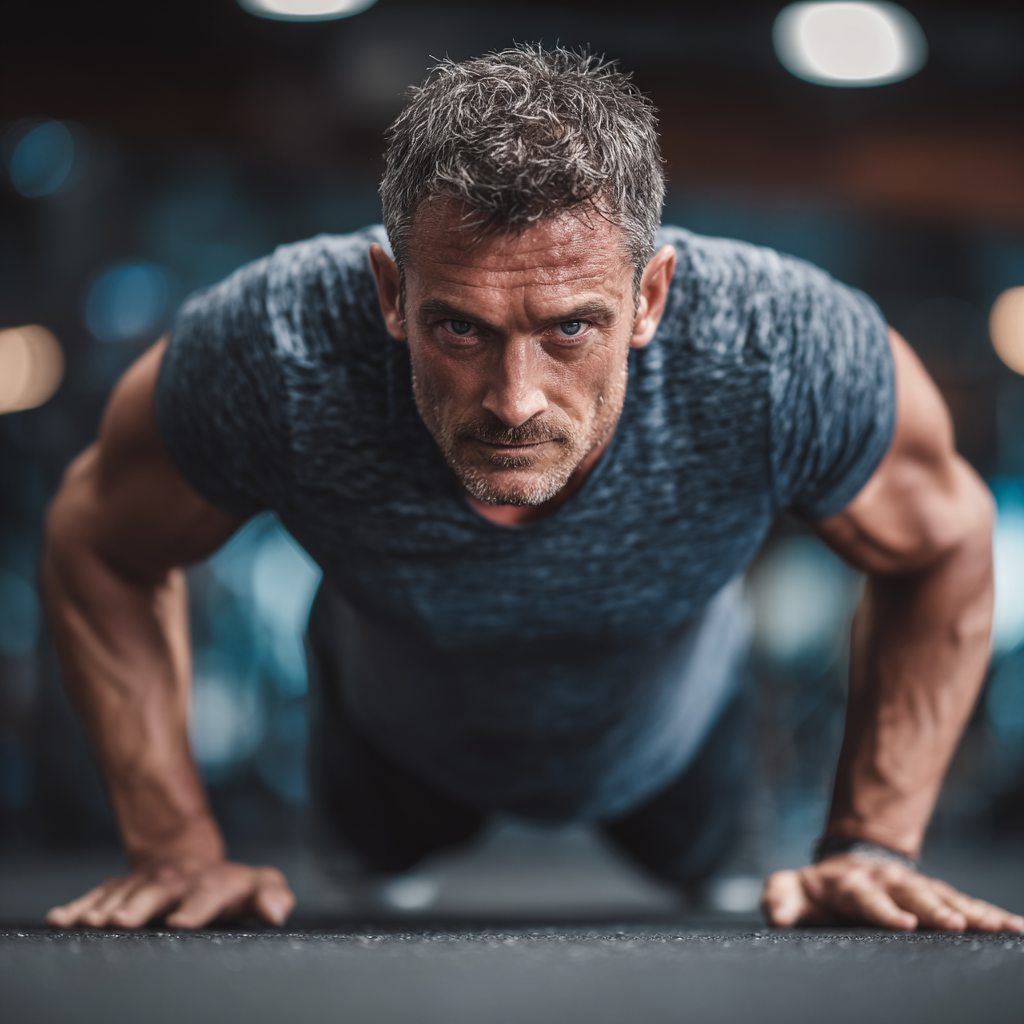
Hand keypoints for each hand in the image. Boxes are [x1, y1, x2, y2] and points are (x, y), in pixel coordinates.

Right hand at [45, 856, 294, 929]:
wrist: (189, 858)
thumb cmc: (229, 885)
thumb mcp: (257, 884)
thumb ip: (272, 894)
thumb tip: (279, 910)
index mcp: (210, 884)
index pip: (207, 895)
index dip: (196, 908)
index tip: (181, 922)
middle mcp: (174, 881)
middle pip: (157, 891)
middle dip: (139, 905)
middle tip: (121, 921)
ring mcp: (143, 883)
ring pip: (122, 893)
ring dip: (103, 908)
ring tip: (87, 924)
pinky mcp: (119, 888)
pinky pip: (96, 896)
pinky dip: (78, 908)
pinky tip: (61, 920)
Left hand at [762, 855, 1023, 931]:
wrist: (845, 864)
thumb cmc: (816, 889)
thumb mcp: (790, 889)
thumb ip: (780, 897)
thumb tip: (776, 914)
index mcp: (851, 884)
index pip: (867, 897)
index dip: (883, 910)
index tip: (902, 924)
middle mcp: (887, 881)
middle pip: (914, 893)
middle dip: (935, 908)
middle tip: (955, 925)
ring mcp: (914, 886)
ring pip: (946, 897)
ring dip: (972, 912)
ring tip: (1000, 928)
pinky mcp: (936, 895)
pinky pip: (966, 904)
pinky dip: (990, 915)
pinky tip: (1014, 929)